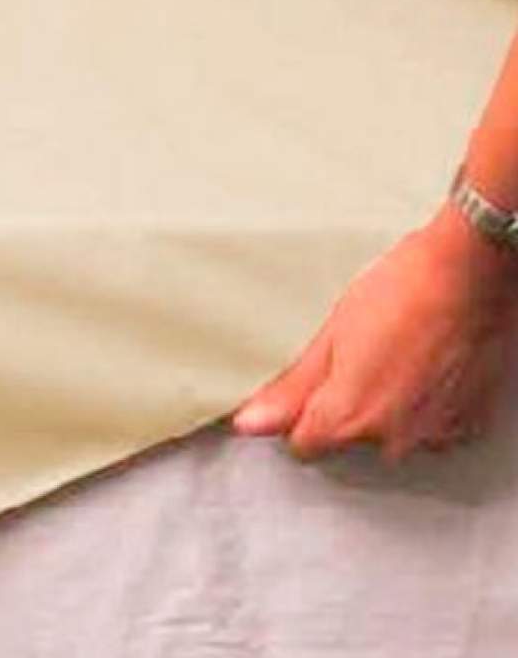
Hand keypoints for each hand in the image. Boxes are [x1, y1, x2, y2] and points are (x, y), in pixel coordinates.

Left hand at [233, 204, 516, 461]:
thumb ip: (292, 388)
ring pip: (389, 433)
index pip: (304, 445)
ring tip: (388, 355)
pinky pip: (428, 425)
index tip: (300, 390)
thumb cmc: (400, 292)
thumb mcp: (332, 334)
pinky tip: (418, 365)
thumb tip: (252, 422)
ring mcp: (433, 433)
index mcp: (350, 417)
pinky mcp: (467, 421)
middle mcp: (392, 438)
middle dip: (343, 406)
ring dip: (383, 405)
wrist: (467, 273)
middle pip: (347, 439)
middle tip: (352, 357)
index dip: (296, 416)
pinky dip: (420, 404)